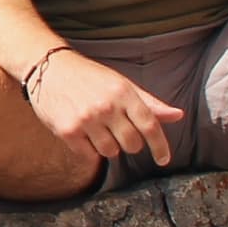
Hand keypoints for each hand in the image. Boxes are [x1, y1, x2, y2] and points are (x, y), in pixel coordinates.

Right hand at [25, 48, 185, 168]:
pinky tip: (83, 134)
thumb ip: (150, 103)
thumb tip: (178, 116)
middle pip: (132, 144)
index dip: (160, 146)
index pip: (150, 125)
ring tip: (97, 129)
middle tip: (117, 131)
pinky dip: (89, 149)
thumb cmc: (89, 77)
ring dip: (107, 146)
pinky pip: (88, 155)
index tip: (163, 159)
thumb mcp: (121, 84)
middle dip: (129, 143)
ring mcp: (86, 119)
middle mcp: (107, 106)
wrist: (48, 67)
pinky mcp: (67, 130)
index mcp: (124, 93)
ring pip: (110, 152)